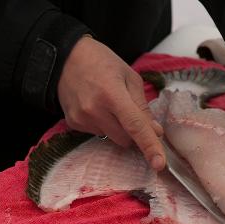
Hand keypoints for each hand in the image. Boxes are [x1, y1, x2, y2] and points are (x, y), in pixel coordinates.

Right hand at [58, 36, 164, 169]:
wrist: (65, 58)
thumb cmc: (102, 62)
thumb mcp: (129, 77)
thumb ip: (143, 106)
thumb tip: (156, 132)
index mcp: (112, 94)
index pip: (135, 126)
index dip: (150, 146)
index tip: (160, 164)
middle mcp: (94, 110)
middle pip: (125, 139)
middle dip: (134, 132)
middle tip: (130, 111)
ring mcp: (81, 119)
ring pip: (112, 138)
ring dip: (118, 128)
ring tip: (108, 103)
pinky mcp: (73, 124)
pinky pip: (98, 133)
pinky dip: (103, 125)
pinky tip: (96, 106)